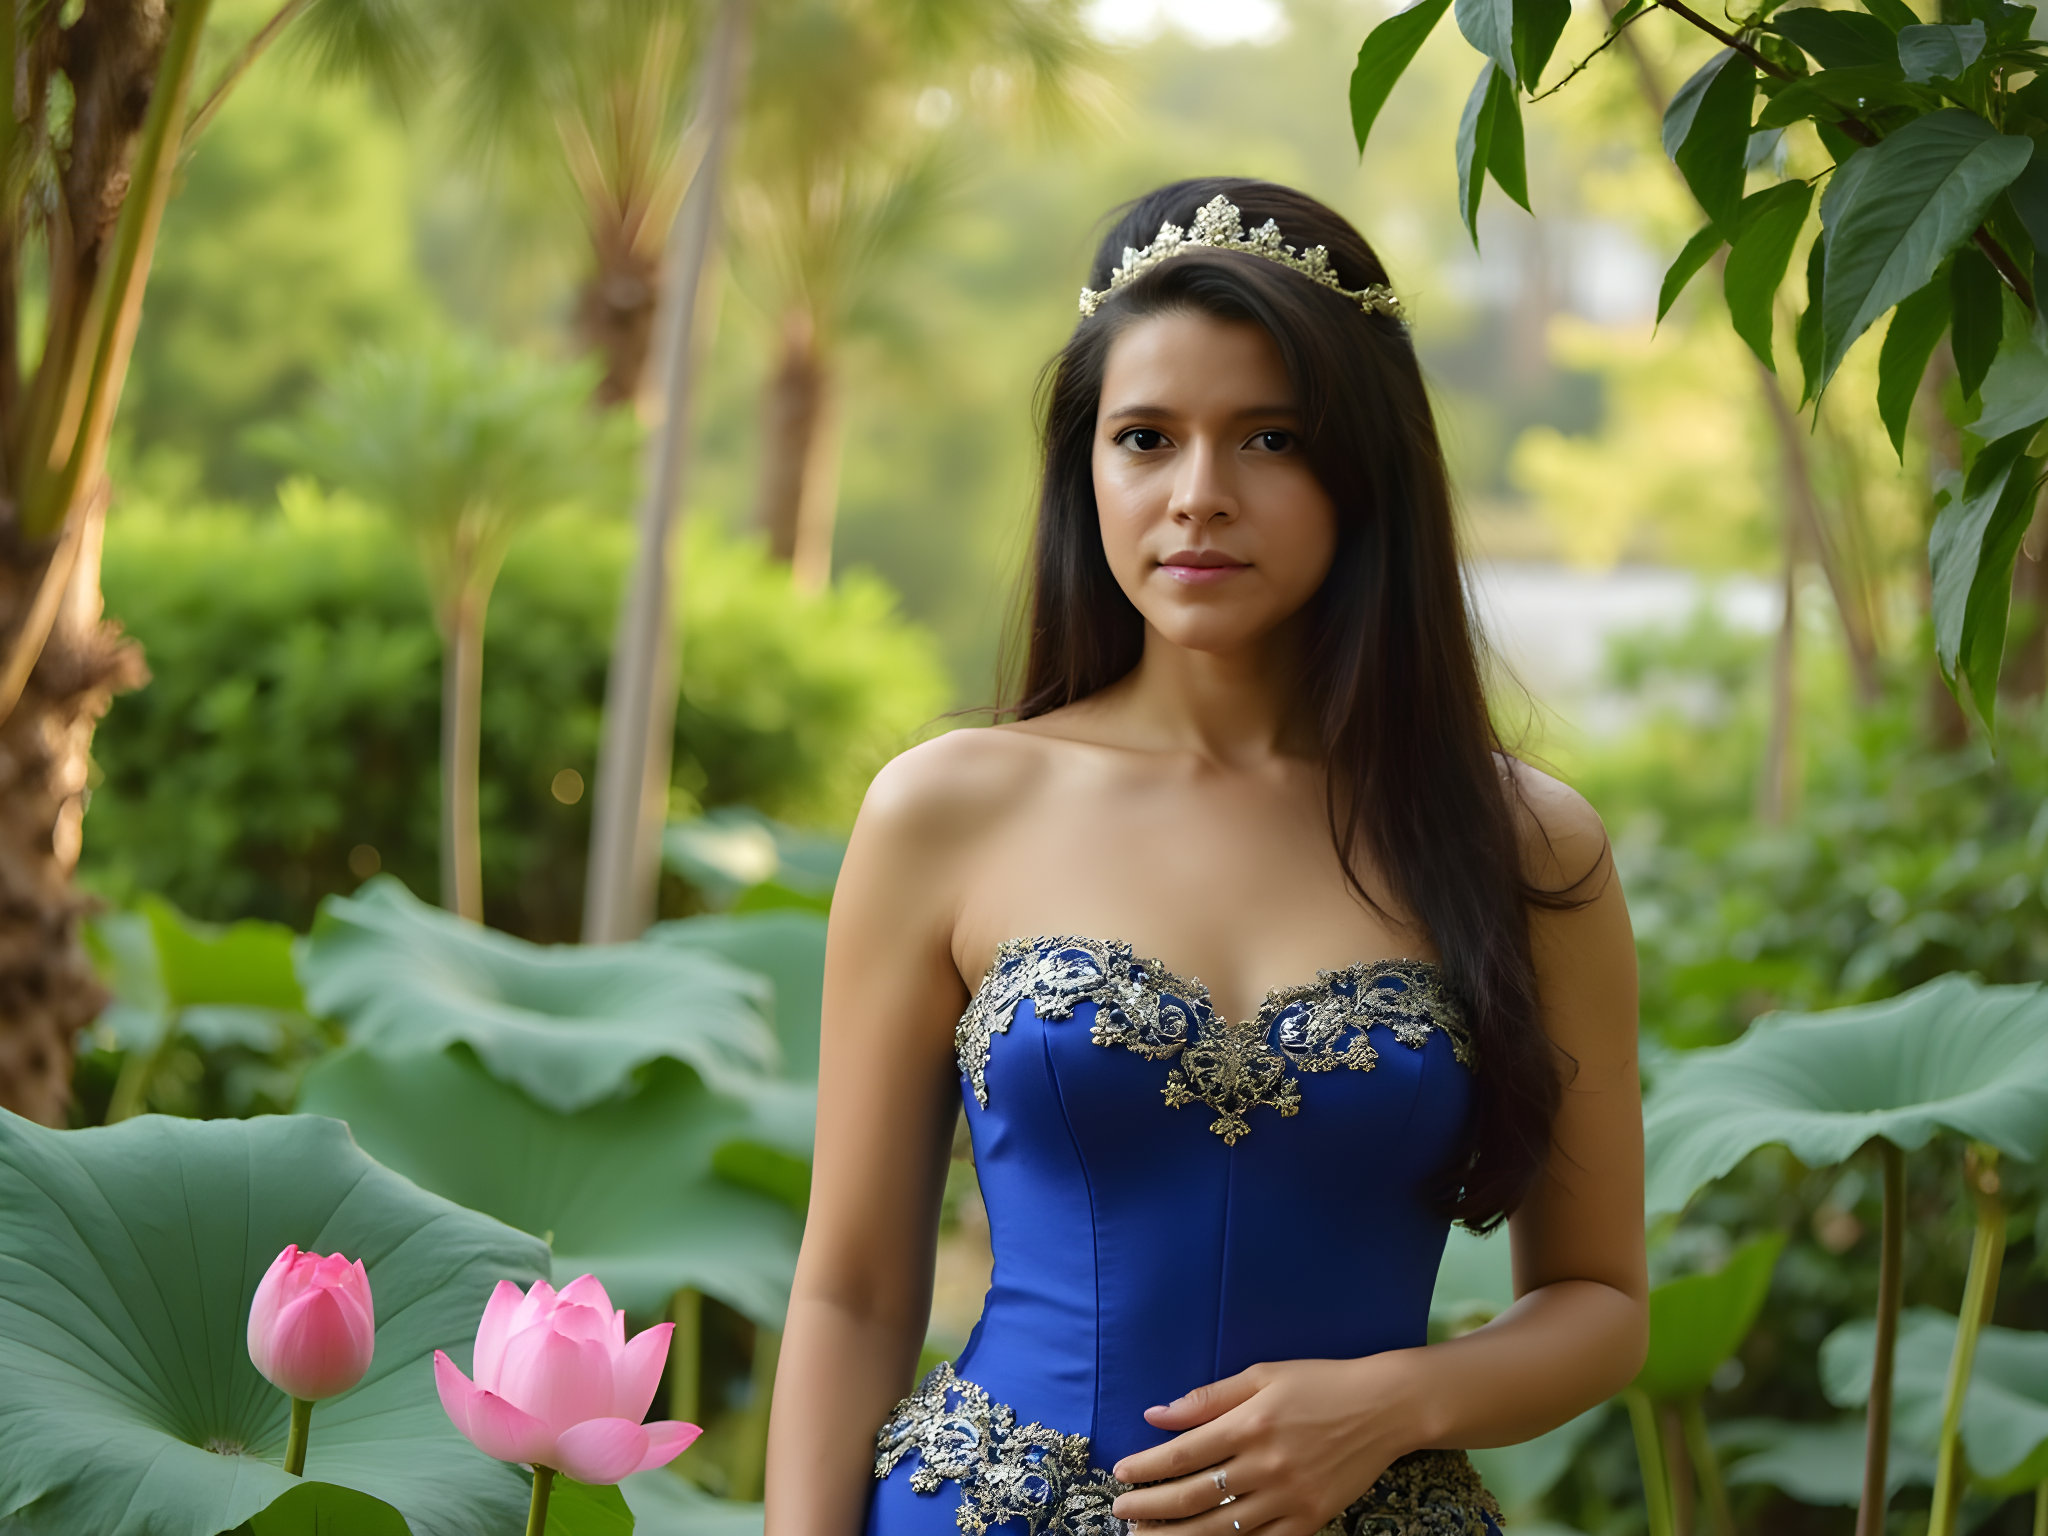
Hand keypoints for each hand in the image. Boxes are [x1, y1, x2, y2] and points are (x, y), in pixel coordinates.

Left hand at [1106, 1354, 1429, 1535]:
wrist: (1385, 1408)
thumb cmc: (1319, 1383)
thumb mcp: (1263, 1375)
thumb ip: (1208, 1398)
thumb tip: (1156, 1414)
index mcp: (1251, 1423)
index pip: (1183, 1453)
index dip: (1147, 1467)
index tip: (1121, 1473)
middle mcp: (1267, 1464)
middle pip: (1194, 1496)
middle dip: (1151, 1507)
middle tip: (1121, 1511)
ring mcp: (1289, 1497)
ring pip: (1221, 1528)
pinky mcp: (1311, 1519)